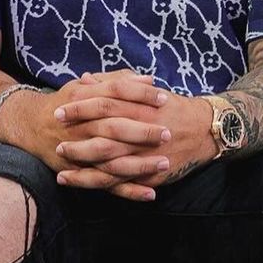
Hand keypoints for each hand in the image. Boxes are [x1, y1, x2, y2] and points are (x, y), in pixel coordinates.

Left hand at [55, 80, 215, 199]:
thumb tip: (85, 78)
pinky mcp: (151, 175)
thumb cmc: (171, 106)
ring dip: (84, 168)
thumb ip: (114, 82)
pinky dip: (101, 184)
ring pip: (110, 165)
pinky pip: (122, 183)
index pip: (104, 105)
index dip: (80, 108)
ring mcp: (147, 156)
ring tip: (61, 169)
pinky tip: (81, 184)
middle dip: (78, 142)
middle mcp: (142, 132)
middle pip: (104, 138)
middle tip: (57, 143)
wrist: (205, 129)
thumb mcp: (144, 89)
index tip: (58, 110)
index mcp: (140, 107)